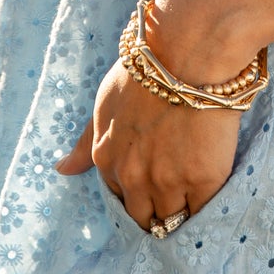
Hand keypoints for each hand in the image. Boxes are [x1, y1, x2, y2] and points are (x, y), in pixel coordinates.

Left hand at [56, 61, 240, 231]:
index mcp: (106, 160)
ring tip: (195, 197)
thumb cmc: (145, 71)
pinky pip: (203, 211)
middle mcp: (133, 178)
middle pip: (145, 217)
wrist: (188, 54)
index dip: (137, 195)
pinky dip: (205, 208)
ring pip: (173, 219)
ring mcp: (169, 182)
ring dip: (181, 213)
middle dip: (156, 212)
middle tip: (174, 196)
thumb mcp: (104, 104)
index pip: (120, 199)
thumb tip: (62, 170)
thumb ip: (86, 143)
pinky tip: (211, 194)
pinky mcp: (204, 180)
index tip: (151, 188)